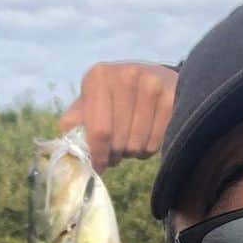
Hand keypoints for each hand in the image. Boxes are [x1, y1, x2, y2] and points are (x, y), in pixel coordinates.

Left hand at [59, 62, 176, 169]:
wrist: (150, 77)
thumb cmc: (112, 98)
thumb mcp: (88, 103)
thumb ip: (74, 123)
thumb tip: (71, 150)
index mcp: (99, 76)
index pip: (98, 131)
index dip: (97, 155)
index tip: (97, 166)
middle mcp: (126, 75)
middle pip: (118, 141)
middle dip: (113, 156)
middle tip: (113, 153)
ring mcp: (152, 85)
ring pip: (136, 145)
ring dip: (130, 153)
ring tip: (127, 143)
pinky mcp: (171, 98)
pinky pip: (154, 144)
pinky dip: (146, 150)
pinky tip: (143, 138)